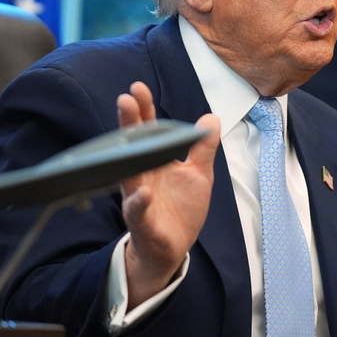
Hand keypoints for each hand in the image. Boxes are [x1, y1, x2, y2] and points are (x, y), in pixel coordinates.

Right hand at [117, 81, 220, 308]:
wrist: (172, 249)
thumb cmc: (181, 208)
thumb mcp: (199, 174)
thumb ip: (203, 147)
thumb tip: (211, 117)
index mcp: (155, 162)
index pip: (147, 132)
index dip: (144, 111)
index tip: (138, 88)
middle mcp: (142, 176)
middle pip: (133, 147)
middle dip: (130, 123)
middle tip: (126, 98)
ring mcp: (138, 199)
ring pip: (129, 176)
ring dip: (128, 157)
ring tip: (129, 133)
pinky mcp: (142, 223)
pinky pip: (137, 211)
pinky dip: (139, 202)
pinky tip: (142, 192)